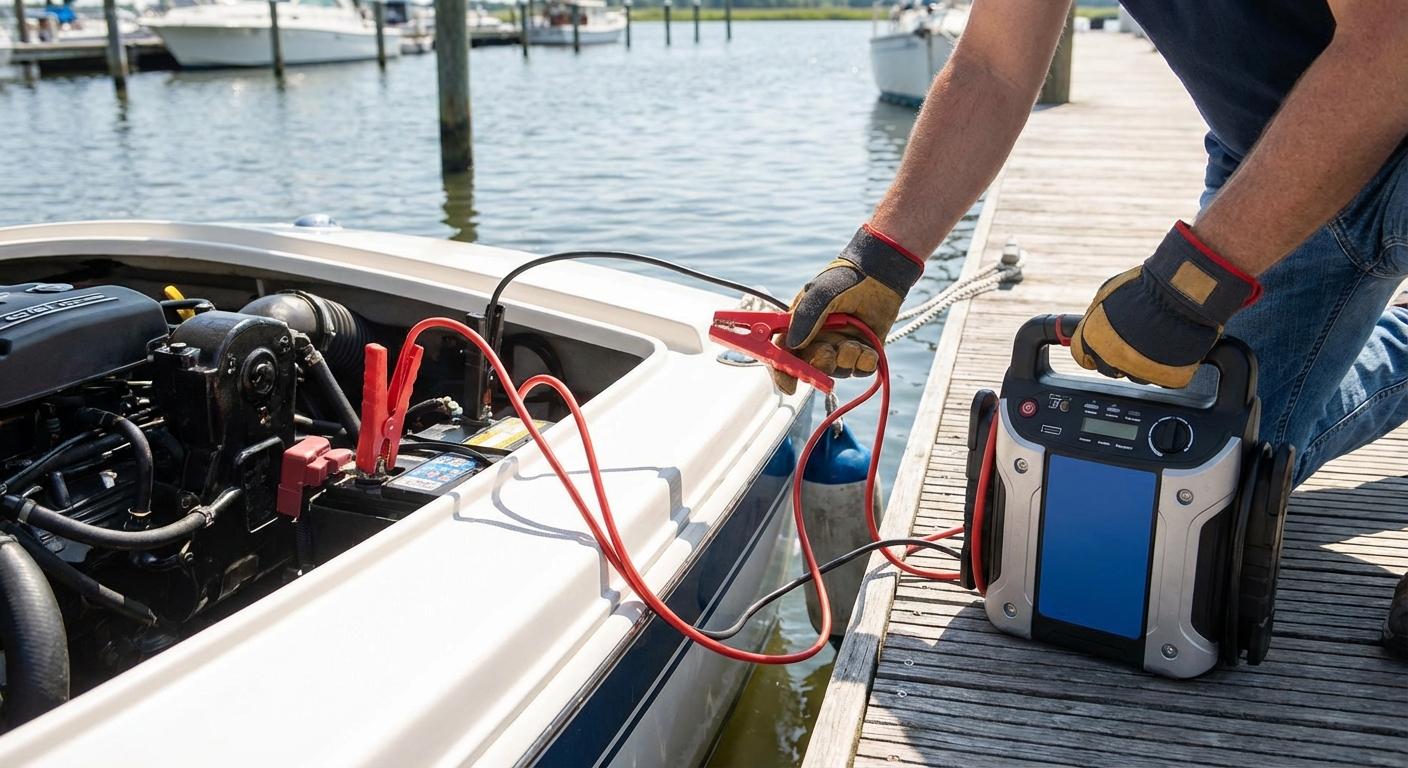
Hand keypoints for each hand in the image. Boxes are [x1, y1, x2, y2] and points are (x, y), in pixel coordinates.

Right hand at [773, 224, 924, 394]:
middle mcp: (818, 341)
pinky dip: (865, 362)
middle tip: (828, 352)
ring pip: (838, 370)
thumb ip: (806, 317)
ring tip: (855, 342)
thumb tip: (793, 345)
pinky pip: (861, 370)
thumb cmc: (845, 279)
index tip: (789, 385)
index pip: (784, 354)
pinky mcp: (863, 352)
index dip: (783, 372)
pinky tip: (869, 348)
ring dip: (846, 359)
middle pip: (810, 368)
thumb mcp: (821, 294)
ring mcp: (841, 348)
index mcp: (799, 328)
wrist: (880, 274)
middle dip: (819, 364)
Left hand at [1070, 221, 1261, 388]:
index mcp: (1092, 340)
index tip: (1100, 347)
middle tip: (1133, 341)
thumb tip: (1091, 320)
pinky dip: (1168, 367)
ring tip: (1156, 340)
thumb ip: (1096, 315)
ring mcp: (1140, 372)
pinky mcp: (1168, 378)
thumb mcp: (1107, 293)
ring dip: (1143, 362)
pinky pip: (1164, 378)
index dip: (1093, 350)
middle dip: (1117, 357)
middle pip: (1109, 368)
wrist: (1182, 294)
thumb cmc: (1145, 288)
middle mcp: (1112, 360)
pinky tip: (1171, 350)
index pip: (1082, 356)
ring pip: (1137, 375)